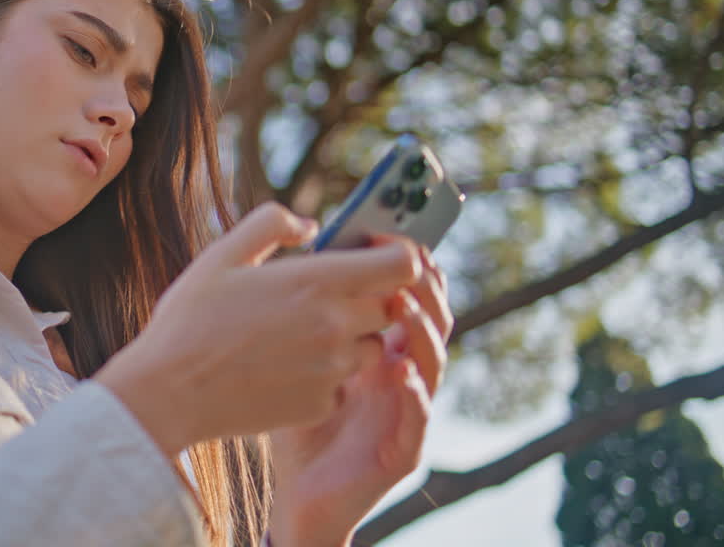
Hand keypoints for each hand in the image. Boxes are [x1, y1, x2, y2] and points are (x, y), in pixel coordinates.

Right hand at [95, 204, 423, 457]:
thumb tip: (310, 226)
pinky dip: (326, 373)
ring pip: (372, 346)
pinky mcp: (322, 403)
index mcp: (317, 281)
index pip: (403, 263)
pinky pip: (344, 383)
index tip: (372, 249)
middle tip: (324, 292)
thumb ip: (271, 225)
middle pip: (391, 304)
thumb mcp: (222, 254)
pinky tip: (284, 365)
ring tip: (300, 331)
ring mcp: (332, 370)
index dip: (397, 252)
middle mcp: (336, 326)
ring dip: (351, 335)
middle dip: (367, 295)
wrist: (169, 391)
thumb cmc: (190, 318)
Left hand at [267, 240, 451, 546]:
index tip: (391, 230)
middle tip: (408, 259)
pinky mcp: (402, 451)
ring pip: (432, 364)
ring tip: (406, 305)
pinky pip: (419, 420)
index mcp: (382, 348)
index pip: (408, 297)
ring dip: (423, 331)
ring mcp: (407, 412)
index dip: (406, 264)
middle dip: (425, 287)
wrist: (291, 492)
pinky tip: (400, 372)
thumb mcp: (296, 355)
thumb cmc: (292, 417)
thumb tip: (303, 248)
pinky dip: (415, 395)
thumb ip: (305, 310)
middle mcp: (402, 375)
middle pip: (431, 321)